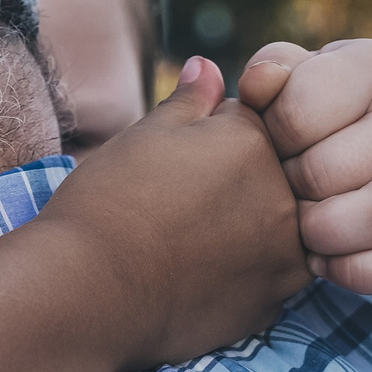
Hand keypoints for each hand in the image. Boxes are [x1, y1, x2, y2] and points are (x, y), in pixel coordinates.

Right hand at [47, 57, 309, 369]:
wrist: (86, 292)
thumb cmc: (107, 203)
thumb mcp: (142, 137)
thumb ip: (188, 102)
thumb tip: (208, 65)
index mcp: (255, 142)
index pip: (256, 122)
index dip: (214, 137)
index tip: (182, 159)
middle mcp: (285, 197)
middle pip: (275, 177)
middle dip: (239, 184)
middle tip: (180, 203)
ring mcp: (284, 257)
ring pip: (279, 231)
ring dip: (247, 232)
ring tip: (186, 242)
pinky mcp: (270, 306)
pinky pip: (267, 282)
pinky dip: (239, 278)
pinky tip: (193, 277)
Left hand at [237, 40, 371, 294]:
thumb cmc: (335, 119)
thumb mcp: (305, 80)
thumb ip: (272, 71)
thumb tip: (259, 83)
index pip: (297, 111)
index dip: (269, 138)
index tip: (277, 143)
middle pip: (323, 172)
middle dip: (287, 190)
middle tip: (285, 190)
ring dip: (319, 233)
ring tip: (304, 227)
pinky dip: (350, 272)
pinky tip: (326, 259)